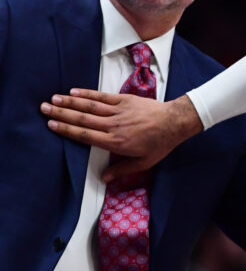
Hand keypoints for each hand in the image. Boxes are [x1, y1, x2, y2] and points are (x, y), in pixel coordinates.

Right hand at [40, 90, 202, 179]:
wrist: (175, 122)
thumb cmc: (160, 144)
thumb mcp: (144, 162)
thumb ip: (122, 170)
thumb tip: (103, 179)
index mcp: (115, 142)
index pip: (85, 135)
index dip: (66, 130)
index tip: (51, 125)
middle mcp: (114, 126)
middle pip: (82, 119)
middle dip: (61, 114)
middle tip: (43, 109)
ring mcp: (119, 111)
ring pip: (90, 106)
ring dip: (70, 102)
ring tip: (53, 99)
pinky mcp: (125, 100)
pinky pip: (103, 97)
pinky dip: (88, 94)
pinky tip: (74, 91)